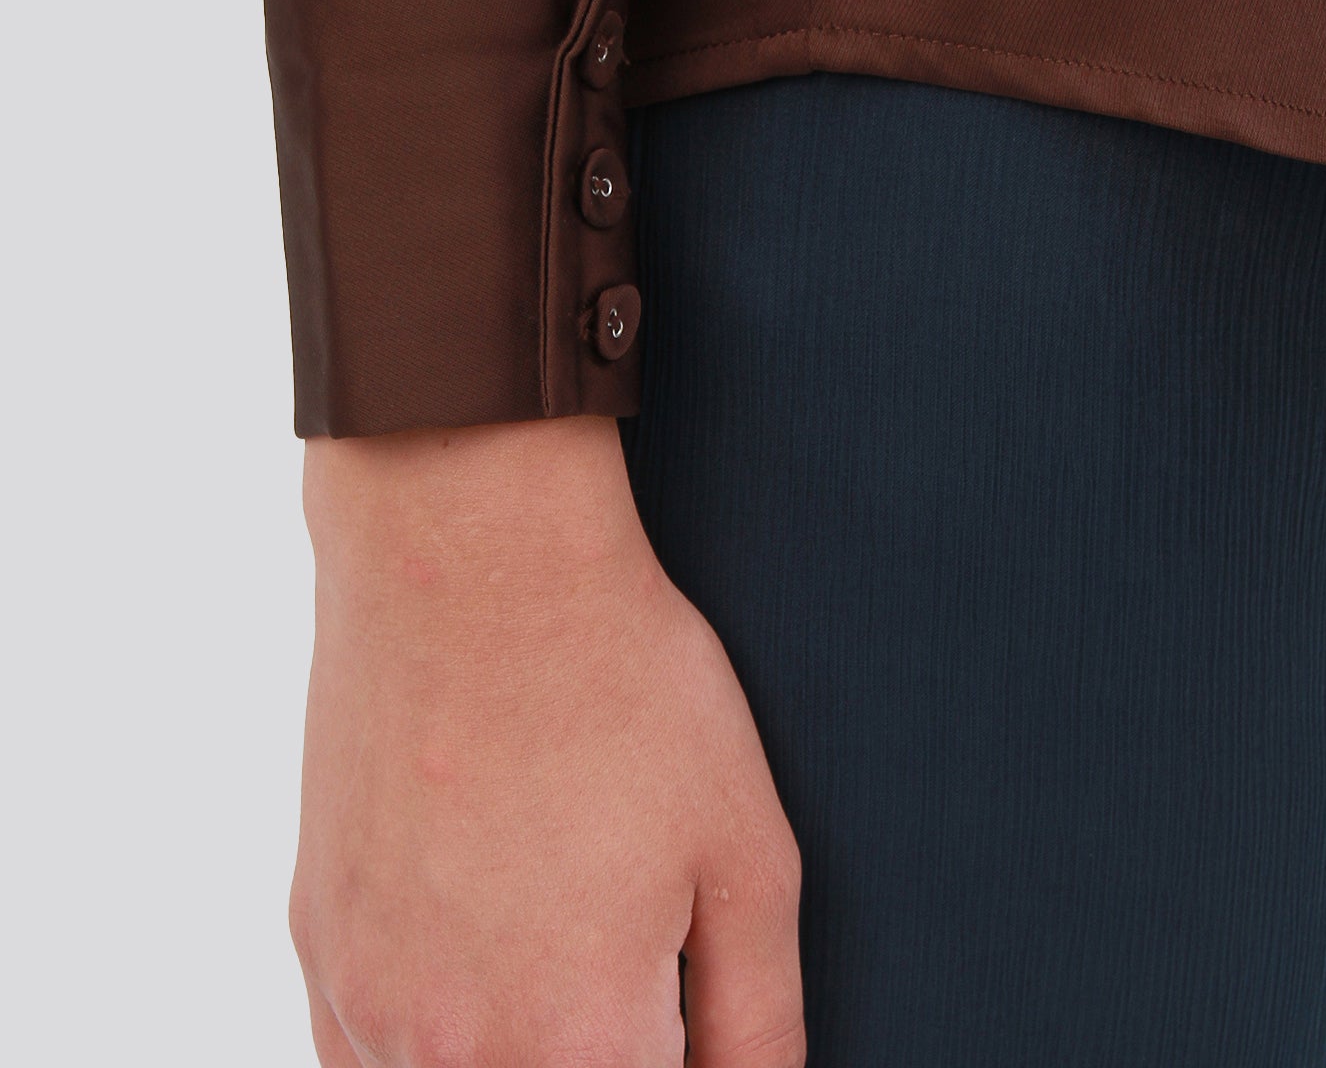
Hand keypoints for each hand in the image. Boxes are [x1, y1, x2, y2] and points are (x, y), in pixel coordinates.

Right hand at [291, 415, 803, 1067]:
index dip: (680, 1059)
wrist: (473, 555)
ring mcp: (369, 1002)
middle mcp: (456, 1054)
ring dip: (514, 1047)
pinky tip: (477, 951)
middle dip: (604, 1048)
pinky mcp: (318, 943)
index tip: (681, 1011)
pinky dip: (426, 1039)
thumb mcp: (748, 849)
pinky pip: (364, 1055)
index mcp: (579, 1044)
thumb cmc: (618, 681)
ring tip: (557, 925)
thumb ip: (759, 1021)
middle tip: (629, 945)